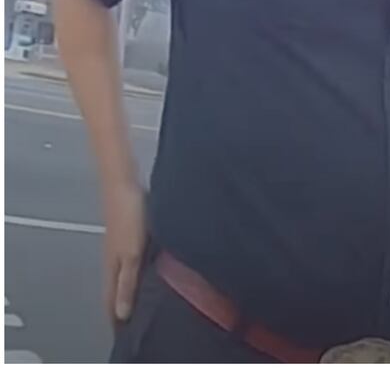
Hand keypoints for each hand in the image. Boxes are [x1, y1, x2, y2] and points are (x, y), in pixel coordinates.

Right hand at [101, 181, 145, 322]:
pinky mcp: (131, 235)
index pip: (111, 300)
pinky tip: (152, 271)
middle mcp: (114, 259)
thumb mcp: (131, 254)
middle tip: (137, 322)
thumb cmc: (128, 215)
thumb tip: (121, 313)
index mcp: (112, 267)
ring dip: (133, 289)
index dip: (116, 318)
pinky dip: (140, 272)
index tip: (124, 333)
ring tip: (146, 302)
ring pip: (126, 275)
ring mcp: (122, 246)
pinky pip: (134, 261)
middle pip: (118, 290)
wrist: (123, 183)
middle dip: (125, 306)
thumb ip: (127, 283)